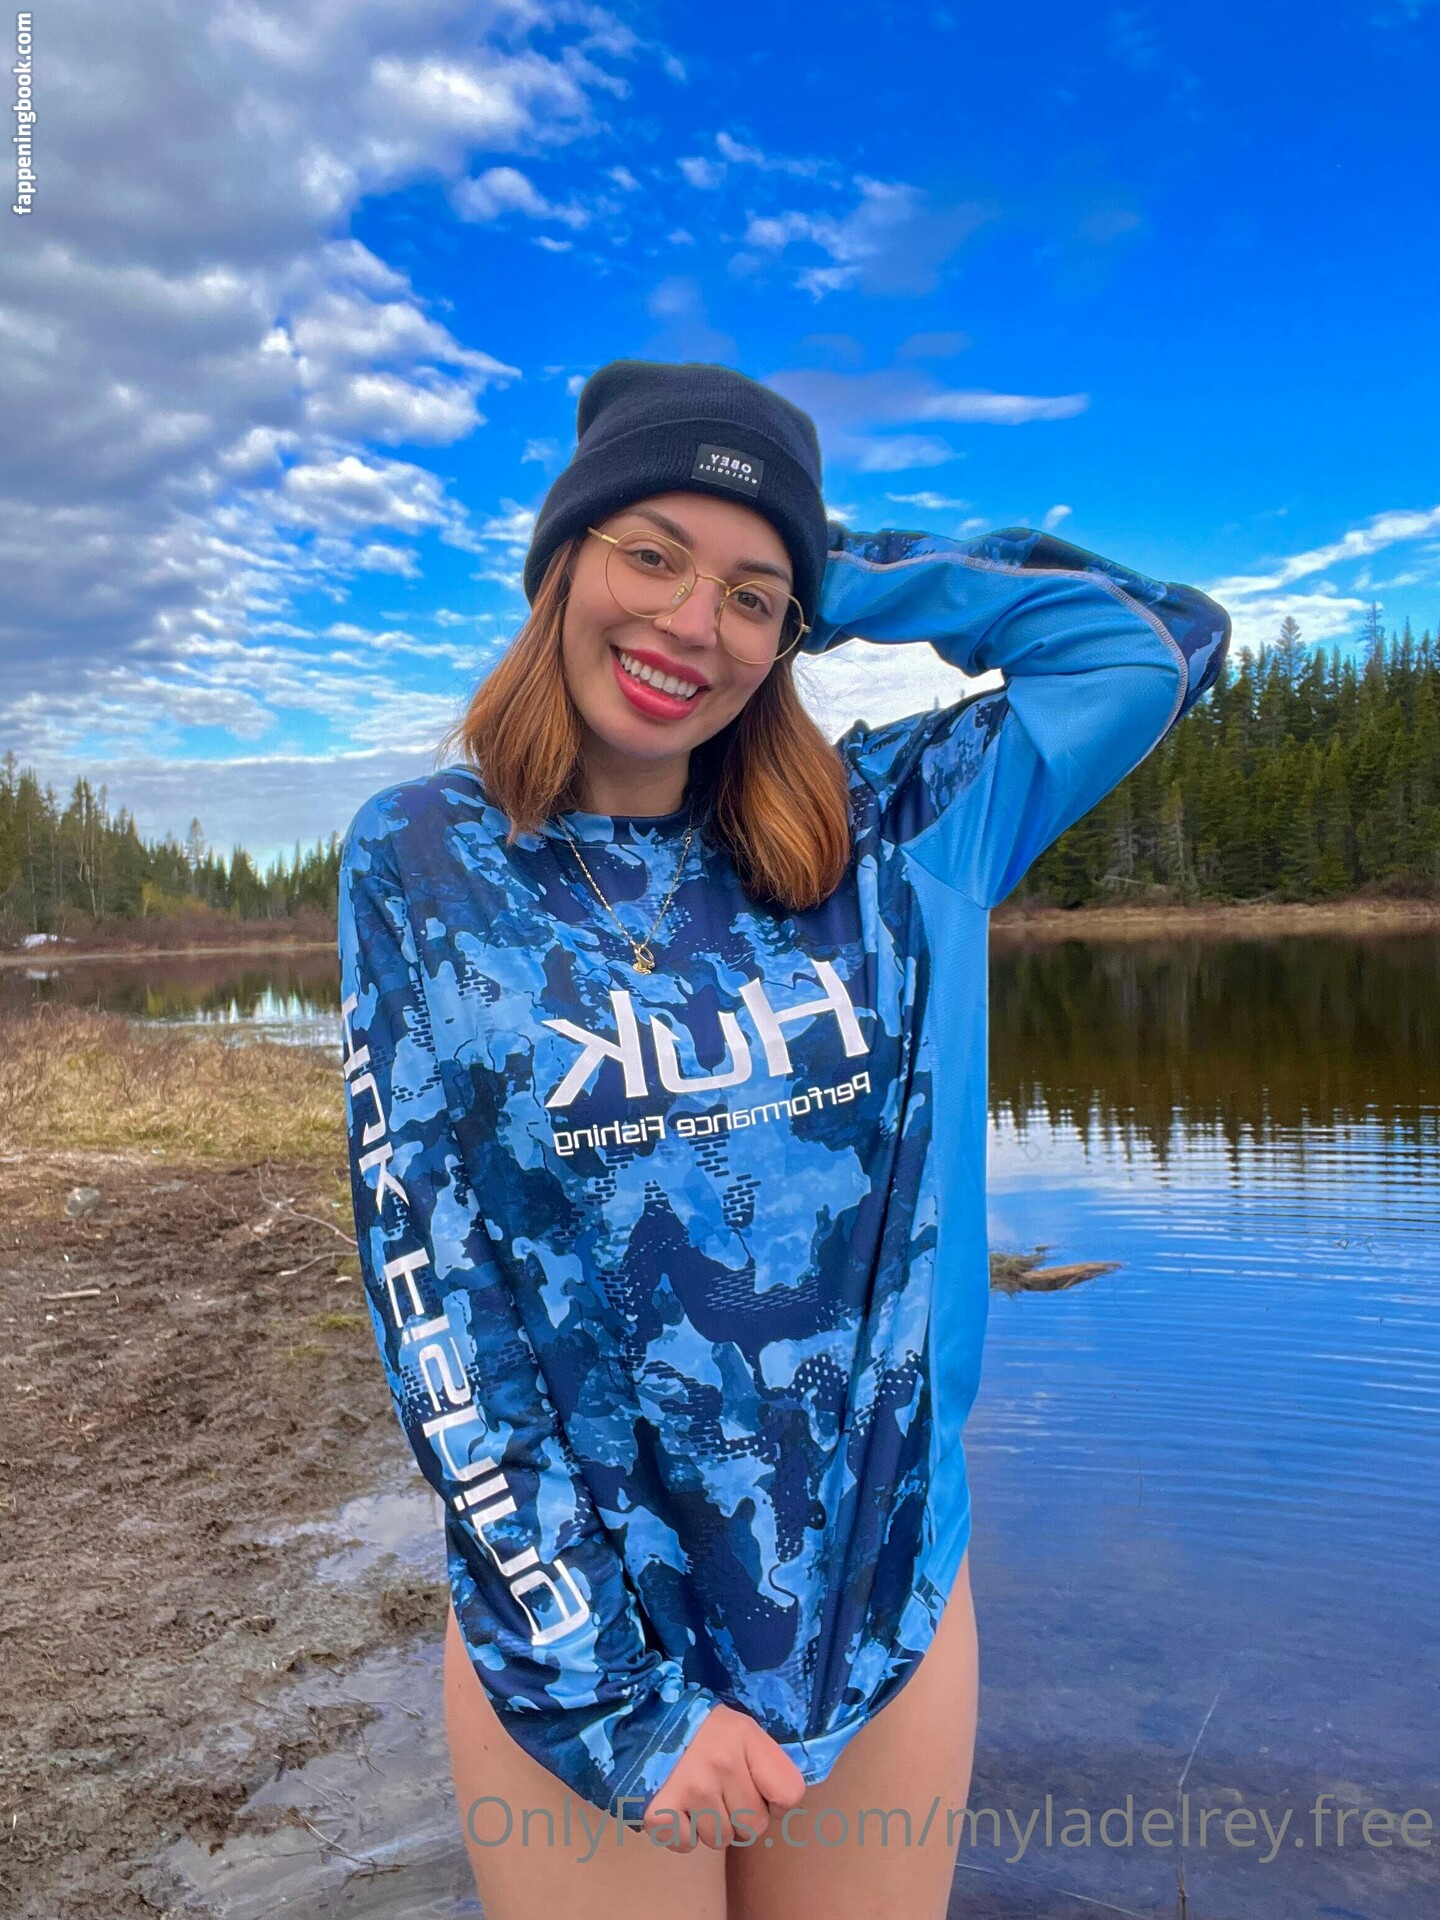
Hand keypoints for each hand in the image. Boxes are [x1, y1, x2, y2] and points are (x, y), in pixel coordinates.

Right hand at [640, 1701, 806, 1851]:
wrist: (639, 1719)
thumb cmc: (698, 1728)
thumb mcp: (739, 1729)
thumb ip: (765, 1762)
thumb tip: (783, 1807)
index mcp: (745, 1737)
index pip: (790, 1793)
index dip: (777, 1800)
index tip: (759, 1790)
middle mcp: (721, 1763)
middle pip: (755, 1827)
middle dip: (740, 1816)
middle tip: (719, 1791)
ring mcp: (691, 1789)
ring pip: (720, 1840)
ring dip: (709, 1825)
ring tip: (695, 1795)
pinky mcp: (660, 1812)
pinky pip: (687, 1845)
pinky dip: (681, 1832)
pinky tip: (675, 1806)